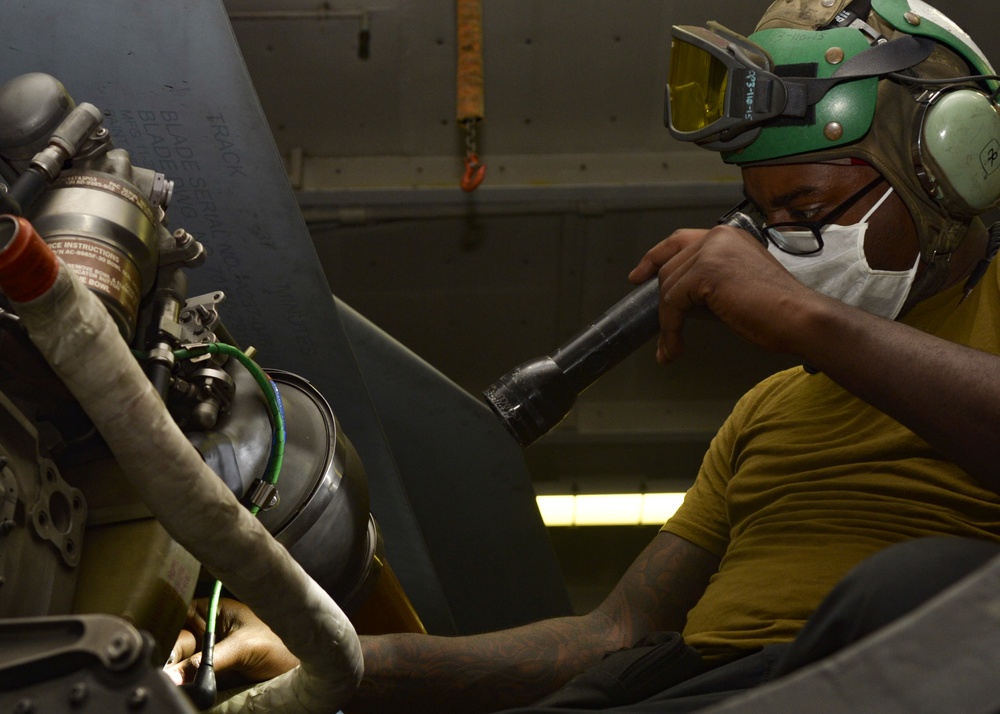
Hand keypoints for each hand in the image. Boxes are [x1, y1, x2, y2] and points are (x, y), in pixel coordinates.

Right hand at [165, 597, 299, 686]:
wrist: (298, 670)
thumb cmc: (280, 645)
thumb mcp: (244, 647)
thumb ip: (208, 660)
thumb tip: (172, 675)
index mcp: (212, 611)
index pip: (177, 615)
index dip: (166, 631)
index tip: (158, 650)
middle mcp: (205, 631)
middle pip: (174, 643)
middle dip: (169, 658)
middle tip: (166, 673)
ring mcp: (207, 654)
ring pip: (179, 664)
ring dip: (175, 674)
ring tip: (174, 681)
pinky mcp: (210, 675)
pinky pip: (190, 680)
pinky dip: (185, 685)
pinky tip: (183, 688)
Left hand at [628, 224, 818, 362]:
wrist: (799, 318)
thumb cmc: (776, 310)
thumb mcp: (735, 285)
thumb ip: (707, 282)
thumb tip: (676, 298)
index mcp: (727, 236)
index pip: (679, 241)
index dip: (654, 258)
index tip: (637, 276)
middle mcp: (718, 237)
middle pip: (669, 270)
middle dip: (663, 305)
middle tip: (666, 336)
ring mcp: (711, 252)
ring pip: (668, 289)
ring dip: (667, 324)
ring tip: (673, 348)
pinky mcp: (705, 272)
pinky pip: (672, 303)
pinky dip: (670, 329)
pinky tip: (675, 348)